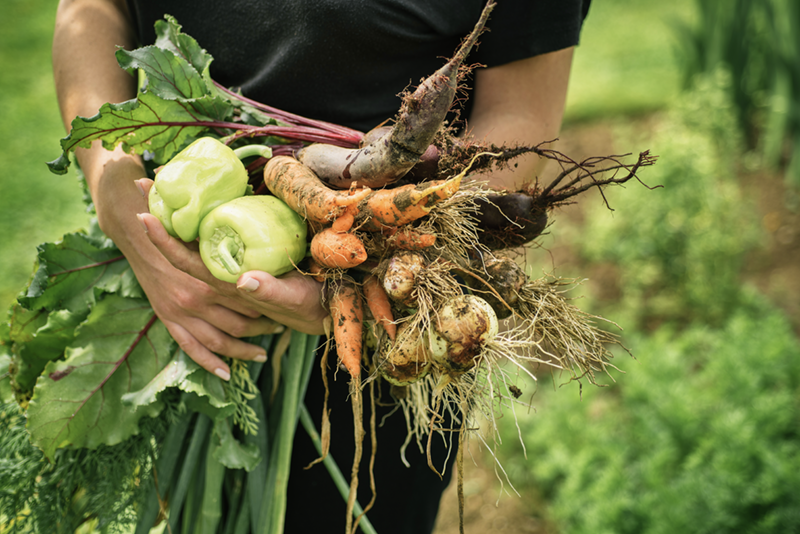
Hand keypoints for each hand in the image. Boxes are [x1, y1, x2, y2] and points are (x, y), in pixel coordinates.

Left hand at [135, 179, 328, 334]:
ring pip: (192, 241)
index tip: (143, 213)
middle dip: (160, 215)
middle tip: (142, 183)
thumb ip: (270, 291)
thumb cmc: (307, 304)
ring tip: (158, 187)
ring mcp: (230, 267)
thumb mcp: (293, 298)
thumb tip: (244, 280)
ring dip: (172, 216)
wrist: (320, 311)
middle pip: (181, 245)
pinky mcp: (243, 261)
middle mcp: (221, 275)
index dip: (163, 239)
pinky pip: (211, 241)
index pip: (186, 260)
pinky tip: (191, 204)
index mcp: (226, 283)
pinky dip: (197, 222)